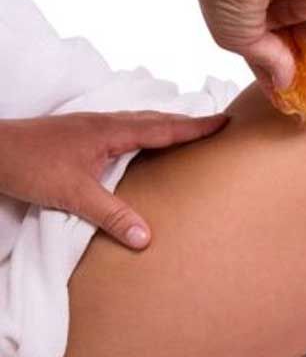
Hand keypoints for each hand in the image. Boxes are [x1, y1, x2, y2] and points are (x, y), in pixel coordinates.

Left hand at [0, 111, 227, 249]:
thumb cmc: (29, 165)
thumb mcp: (73, 195)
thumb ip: (112, 215)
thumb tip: (146, 237)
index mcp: (112, 131)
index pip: (164, 128)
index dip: (196, 126)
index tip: (224, 121)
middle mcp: (106, 123)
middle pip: (157, 119)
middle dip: (188, 121)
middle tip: (216, 123)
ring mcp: (92, 125)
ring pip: (140, 121)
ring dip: (166, 124)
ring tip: (187, 131)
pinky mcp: (82, 133)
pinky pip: (125, 127)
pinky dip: (145, 130)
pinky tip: (141, 142)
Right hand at [192, 0, 305, 97]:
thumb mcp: (241, 41)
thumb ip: (269, 62)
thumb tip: (286, 83)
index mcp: (248, 23)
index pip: (267, 59)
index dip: (277, 82)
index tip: (287, 106)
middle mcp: (273, 14)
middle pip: (295, 54)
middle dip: (304, 80)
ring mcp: (298, 4)